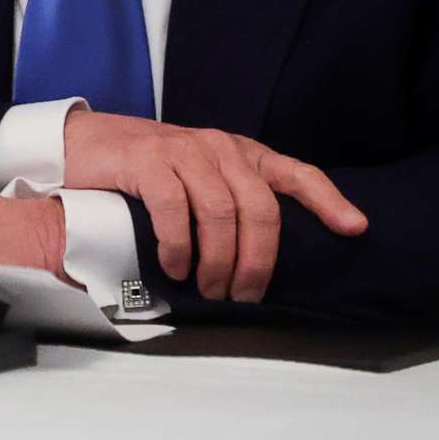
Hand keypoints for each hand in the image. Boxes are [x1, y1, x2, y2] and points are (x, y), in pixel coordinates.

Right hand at [63, 112, 368, 301]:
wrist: (84, 144)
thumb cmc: (146, 172)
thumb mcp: (199, 180)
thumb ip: (231, 203)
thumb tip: (262, 261)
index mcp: (240, 154)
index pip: (296, 173)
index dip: (328, 200)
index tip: (355, 228)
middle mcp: (218, 148)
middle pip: (260, 208)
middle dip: (258, 261)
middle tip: (243, 295)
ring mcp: (182, 150)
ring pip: (221, 212)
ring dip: (219, 261)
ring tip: (208, 289)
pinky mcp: (146, 159)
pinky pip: (174, 208)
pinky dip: (178, 245)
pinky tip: (175, 266)